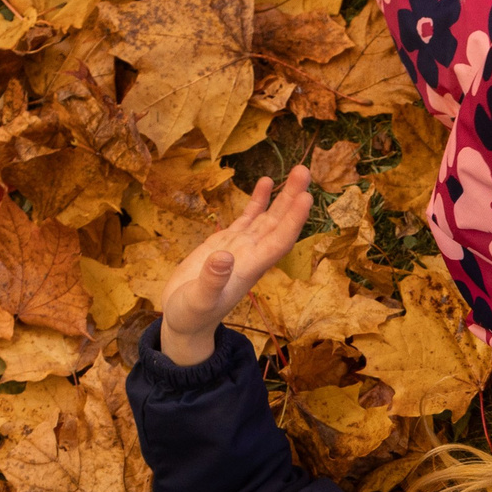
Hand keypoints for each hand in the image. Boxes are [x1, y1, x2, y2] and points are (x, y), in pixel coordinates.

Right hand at [159, 166, 314, 364]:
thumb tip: (223, 258)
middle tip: (305, 170)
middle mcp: (252, 255)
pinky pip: (249, 218)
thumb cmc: (192, 315)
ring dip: (283, 196)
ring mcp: (241, 247)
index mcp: (249, 268)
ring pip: (268, 218)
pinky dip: (259, 201)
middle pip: (279, 224)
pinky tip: (268, 182)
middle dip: (293, 198)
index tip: (306, 198)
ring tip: (298, 171)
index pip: (279, 241)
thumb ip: (211, 281)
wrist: (184, 321)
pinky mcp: (228, 242)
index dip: (293, 221)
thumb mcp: (197, 301)